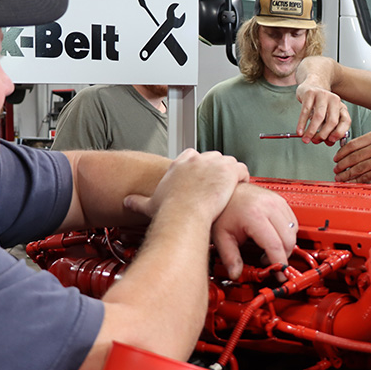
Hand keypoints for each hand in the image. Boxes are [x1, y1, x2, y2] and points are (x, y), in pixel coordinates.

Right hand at [122, 149, 248, 219]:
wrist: (185, 214)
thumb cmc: (170, 211)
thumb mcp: (150, 204)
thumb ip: (138, 201)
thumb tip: (127, 202)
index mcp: (180, 164)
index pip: (192, 155)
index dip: (199, 167)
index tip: (202, 178)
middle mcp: (197, 159)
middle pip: (212, 157)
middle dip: (216, 170)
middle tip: (218, 186)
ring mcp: (214, 163)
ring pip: (228, 161)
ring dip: (231, 174)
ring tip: (231, 187)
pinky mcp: (229, 170)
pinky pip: (242, 169)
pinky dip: (243, 177)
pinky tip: (240, 187)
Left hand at [212, 183, 298, 279]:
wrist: (225, 189)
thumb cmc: (223, 208)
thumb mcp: (222, 236)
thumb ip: (230, 257)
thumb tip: (235, 274)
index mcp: (254, 214)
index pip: (274, 245)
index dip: (278, 263)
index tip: (278, 274)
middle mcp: (269, 206)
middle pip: (288, 239)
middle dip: (283, 255)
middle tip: (270, 263)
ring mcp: (276, 201)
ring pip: (294, 230)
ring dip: (286, 244)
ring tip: (269, 250)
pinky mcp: (280, 200)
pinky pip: (293, 221)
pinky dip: (288, 233)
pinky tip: (275, 237)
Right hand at [295, 82, 351, 145]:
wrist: (312, 84)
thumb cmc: (320, 104)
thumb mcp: (328, 116)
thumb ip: (329, 130)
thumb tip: (328, 142)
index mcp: (341, 107)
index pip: (346, 121)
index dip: (339, 133)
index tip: (330, 141)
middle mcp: (334, 100)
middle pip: (332, 121)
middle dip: (323, 134)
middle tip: (315, 141)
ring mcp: (323, 95)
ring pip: (319, 117)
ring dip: (311, 131)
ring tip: (306, 139)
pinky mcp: (310, 93)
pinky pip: (305, 111)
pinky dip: (302, 123)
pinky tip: (300, 131)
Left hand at [333, 131, 370, 184]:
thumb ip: (368, 146)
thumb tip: (347, 153)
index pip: (353, 143)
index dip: (341, 152)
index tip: (336, 158)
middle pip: (353, 156)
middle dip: (341, 164)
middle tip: (336, 169)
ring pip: (357, 167)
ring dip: (346, 174)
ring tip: (340, 177)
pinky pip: (364, 176)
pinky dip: (355, 180)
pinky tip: (350, 181)